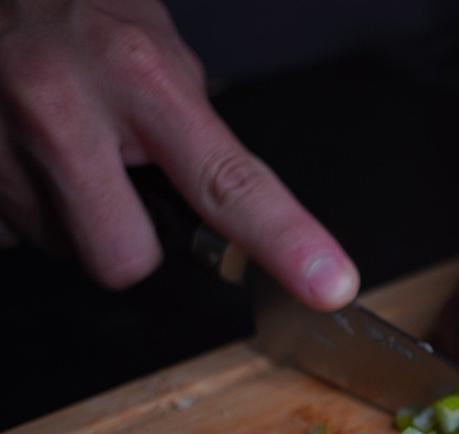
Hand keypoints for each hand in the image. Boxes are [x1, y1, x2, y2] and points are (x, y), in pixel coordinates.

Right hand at [0, 0, 356, 304]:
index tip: (328, 283)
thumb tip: (233, 203)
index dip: (284, 241)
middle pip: (124, 259)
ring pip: (61, 249)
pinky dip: (24, 207)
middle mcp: (64, 112)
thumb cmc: (74, 6)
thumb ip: (194, 129)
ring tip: (59, 150)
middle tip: (119, 188)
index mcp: (137, 78)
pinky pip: (12, 232)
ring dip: (71, 219)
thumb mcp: (154, 46)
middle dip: (130, 241)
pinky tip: (23, 155)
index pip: (229, 184)